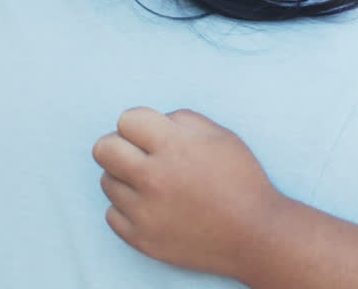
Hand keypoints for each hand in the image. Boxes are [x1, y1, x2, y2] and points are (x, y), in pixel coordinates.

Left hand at [92, 108, 286, 279]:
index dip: (140, 124)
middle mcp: (153, 178)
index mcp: (174, 147)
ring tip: (154, 184)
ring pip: (107, 181)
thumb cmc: (242, 181)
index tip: (151, 135)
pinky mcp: (140, 239)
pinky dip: (128, 208)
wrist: (255, 234)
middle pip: (103, 149)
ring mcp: (144, 212)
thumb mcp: (221, 135)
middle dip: (120, 145)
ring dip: (125, 178)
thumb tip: (152, 122)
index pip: (126, 120)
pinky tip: (152, 207)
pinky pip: (111, 214)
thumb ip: (182, 120)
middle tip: (140, 155)